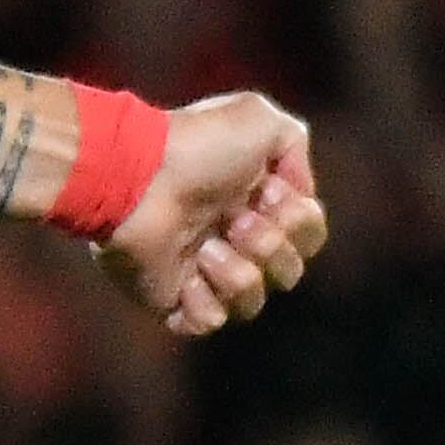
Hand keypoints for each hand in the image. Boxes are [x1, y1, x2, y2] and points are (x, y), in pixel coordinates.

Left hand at [98, 91, 328, 337]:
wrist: (135, 175)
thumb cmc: (195, 145)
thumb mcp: (262, 121)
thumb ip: (294, 146)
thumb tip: (297, 191)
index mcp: (256, 206)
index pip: (309, 236)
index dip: (300, 220)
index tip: (267, 192)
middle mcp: (232, 242)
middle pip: (290, 272)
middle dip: (271, 245)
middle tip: (233, 220)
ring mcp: (199, 273)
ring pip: (254, 303)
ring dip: (238, 273)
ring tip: (206, 247)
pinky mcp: (168, 299)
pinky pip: (208, 322)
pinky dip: (204, 302)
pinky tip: (186, 276)